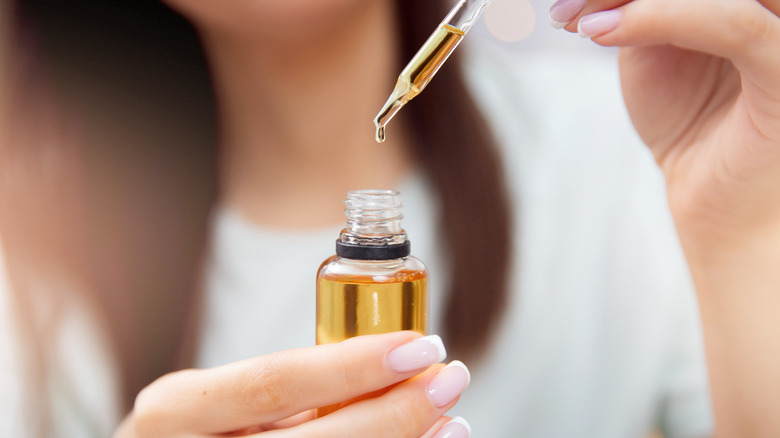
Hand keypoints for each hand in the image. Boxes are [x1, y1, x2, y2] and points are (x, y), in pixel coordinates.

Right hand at [113, 332, 471, 437]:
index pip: (273, 382)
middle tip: (449, 381)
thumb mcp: (221, 403)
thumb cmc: (203, 436)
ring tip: (449, 421)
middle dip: (393, 413)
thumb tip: (391, 369)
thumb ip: (290, 391)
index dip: (352, 366)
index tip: (420, 346)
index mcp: (175, 409)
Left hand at [551, 0, 779, 246]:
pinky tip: (601, 32)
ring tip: (577, 22)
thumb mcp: (657, 49)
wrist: (715, 198)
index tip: (567, 4)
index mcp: (751, 3)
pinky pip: (735, 25)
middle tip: (565, 12)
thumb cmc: (689, 124)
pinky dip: (662, 17)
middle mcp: (774, 12)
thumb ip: (645, 7)